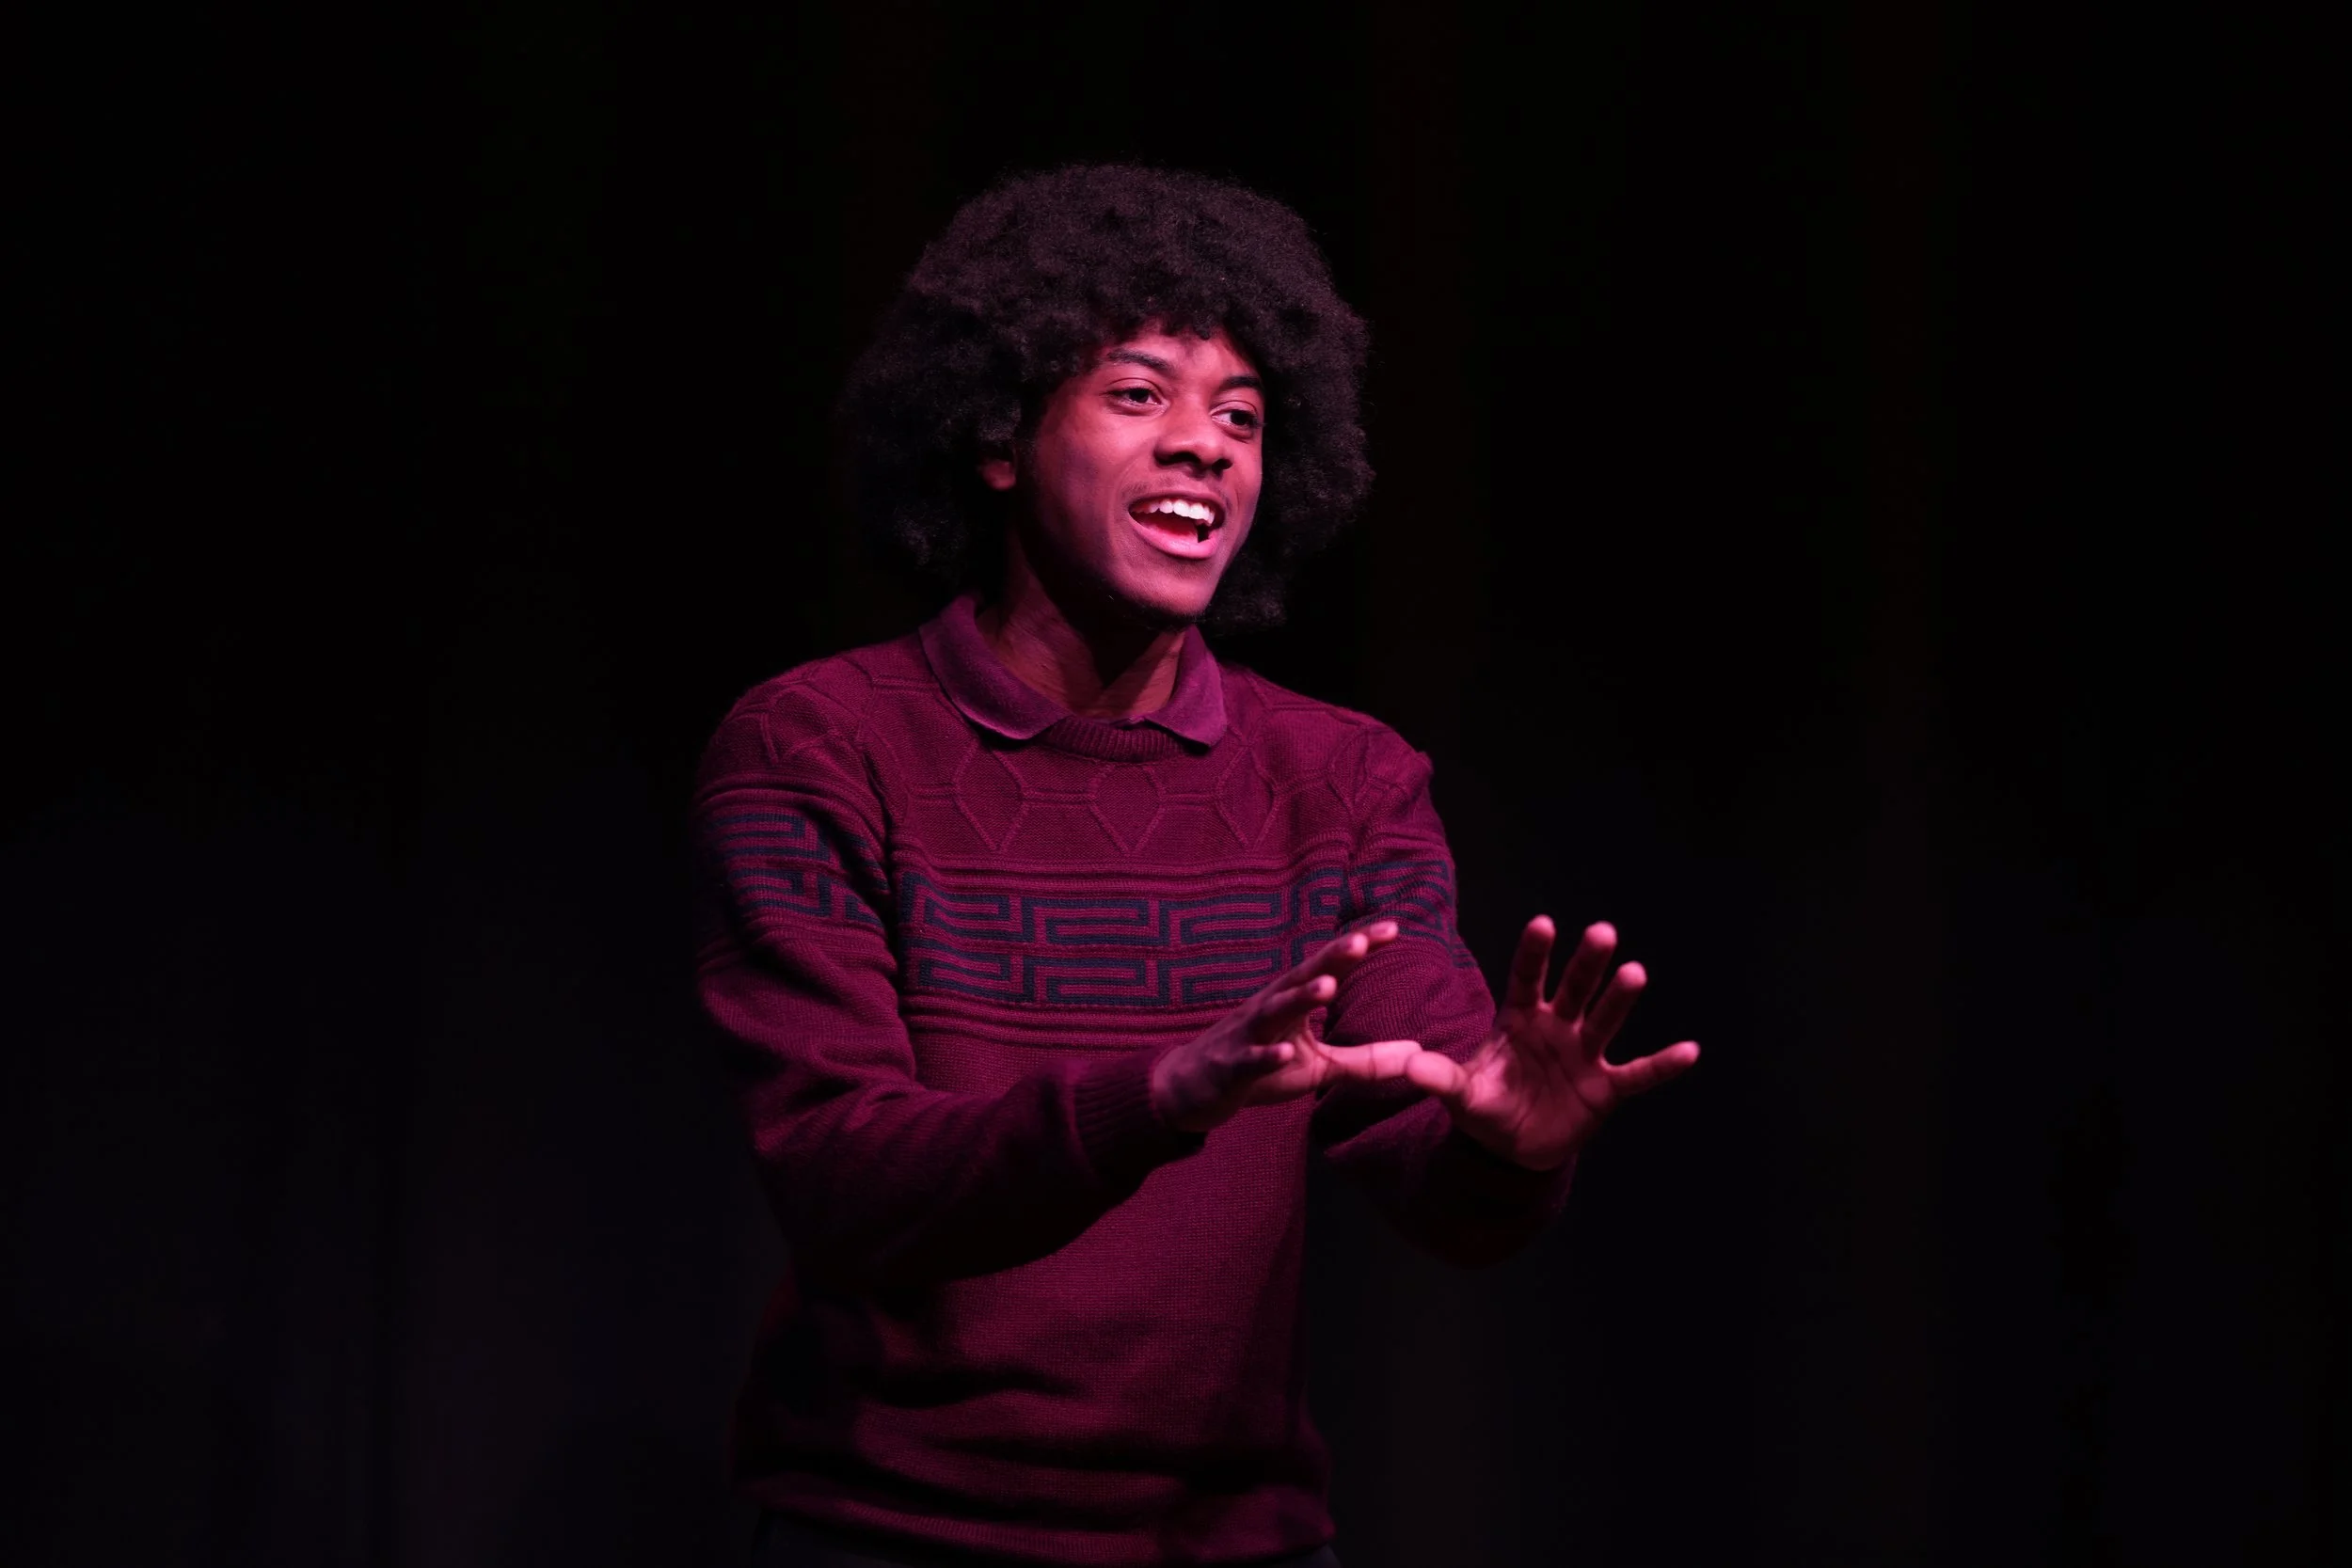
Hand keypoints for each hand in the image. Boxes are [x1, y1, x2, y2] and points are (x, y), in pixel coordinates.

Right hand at [1150, 922, 1427, 1133]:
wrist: (1191, 1089)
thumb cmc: (1260, 1070)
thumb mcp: (1320, 1068)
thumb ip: (1367, 1060)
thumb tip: (1420, 1055)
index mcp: (1293, 1001)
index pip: (1330, 967)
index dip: (1359, 948)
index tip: (1395, 928)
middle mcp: (1270, 1007)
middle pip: (1303, 977)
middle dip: (1331, 959)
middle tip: (1360, 942)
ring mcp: (1248, 1035)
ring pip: (1275, 1012)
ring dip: (1300, 998)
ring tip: (1327, 988)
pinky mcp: (1232, 1067)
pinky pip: (1251, 1060)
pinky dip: (1267, 1055)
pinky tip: (1285, 1053)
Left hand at [1405, 918, 1698, 1169]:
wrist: (1512, 1149)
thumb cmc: (1486, 1107)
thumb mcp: (1461, 1095)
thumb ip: (1441, 1078)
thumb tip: (1409, 1065)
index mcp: (1519, 1018)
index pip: (1526, 979)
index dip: (1535, 954)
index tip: (1543, 924)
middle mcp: (1556, 1027)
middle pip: (1574, 989)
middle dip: (1587, 963)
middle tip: (1602, 931)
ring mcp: (1584, 1054)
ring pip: (1605, 1021)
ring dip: (1620, 998)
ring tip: (1636, 972)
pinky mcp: (1606, 1088)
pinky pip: (1638, 1074)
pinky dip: (1663, 1065)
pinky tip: (1690, 1050)